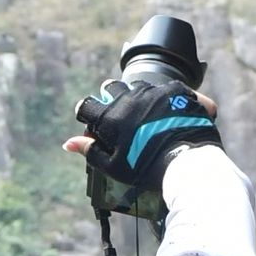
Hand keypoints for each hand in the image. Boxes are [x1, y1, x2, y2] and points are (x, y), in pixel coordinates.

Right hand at [68, 69, 221, 218]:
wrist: (187, 164)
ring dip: (140, 97)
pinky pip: (169, 89)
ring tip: (149, 116)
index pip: (87, 105)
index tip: (92, 121)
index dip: (87, 113)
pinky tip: (174, 115)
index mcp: (111, 116)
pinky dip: (170, 100)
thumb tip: (68, 143)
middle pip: (111, 88)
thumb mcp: (114, 166)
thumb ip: (90, 151)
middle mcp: (130, 98)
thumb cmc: (147, 169)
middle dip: (111, 97)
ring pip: (140, 86)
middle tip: (120, 116)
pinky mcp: (179, 91)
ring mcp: (155, 92)